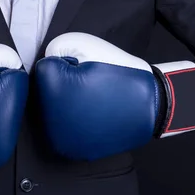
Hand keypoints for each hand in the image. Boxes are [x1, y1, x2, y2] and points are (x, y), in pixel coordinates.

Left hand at [34, 32, 194, 160]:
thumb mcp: (84, 44)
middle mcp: (51, 119)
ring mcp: (61, 139)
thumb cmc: (119, 71)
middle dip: (62, 84)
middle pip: (43, 92)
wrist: (151, 103)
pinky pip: (63, 130)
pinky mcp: (72, 150)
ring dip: (65, 103)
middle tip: (89, 83)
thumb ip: (56, 49)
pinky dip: (74, 121)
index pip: (43, 69)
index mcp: (52, 90)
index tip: (84, 68)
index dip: (65, 63)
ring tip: (91, 99)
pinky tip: (92, 115)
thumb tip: (45, 66)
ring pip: (51, 112)